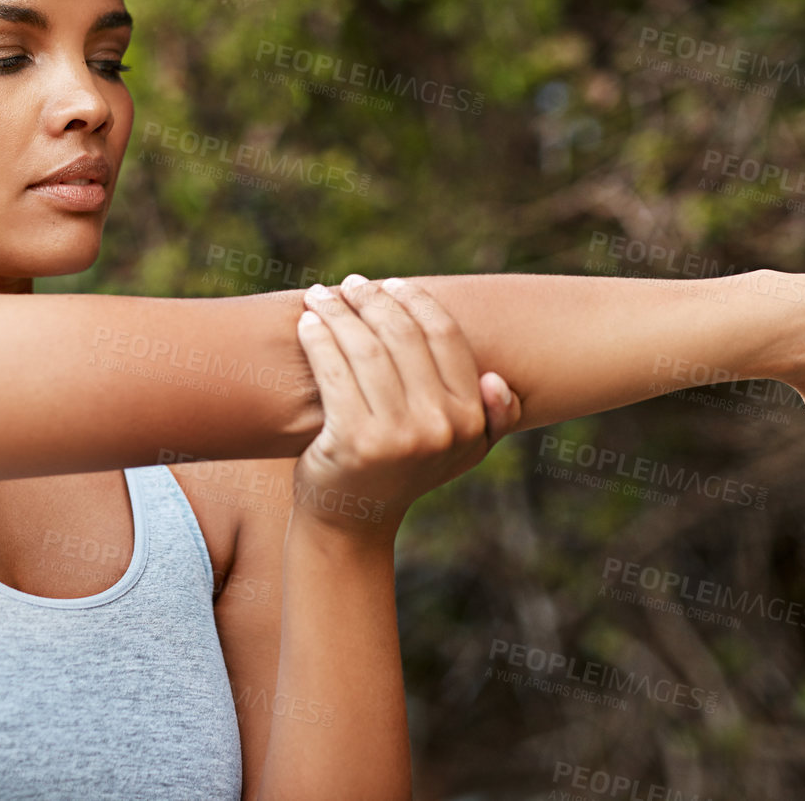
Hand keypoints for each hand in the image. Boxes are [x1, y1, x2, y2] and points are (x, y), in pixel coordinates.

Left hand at [293, 274, 518, 542]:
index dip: (417, 301)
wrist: (352, 520)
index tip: (392, 284)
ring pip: (365, 348)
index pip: (445, 337)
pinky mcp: (354, 440)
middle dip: (373, 299)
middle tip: (351, 284)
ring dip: (338, 312)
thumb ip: (492, 419)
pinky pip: (334, 370)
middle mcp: (441, 426)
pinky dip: (318, 339)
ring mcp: (398, 435)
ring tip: (320, 296)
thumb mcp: (461, 453)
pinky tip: (306, 324)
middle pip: (403, 336)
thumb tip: (498, 380)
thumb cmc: (403, 472)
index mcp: (470, 418)